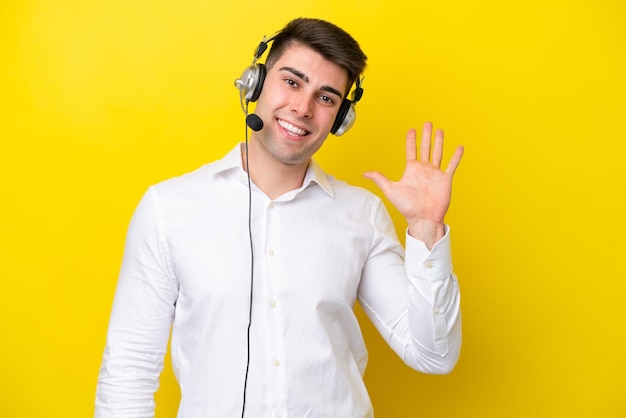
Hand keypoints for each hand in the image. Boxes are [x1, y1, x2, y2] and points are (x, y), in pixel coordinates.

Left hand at [364, 122, 463, 248]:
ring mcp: (435, 173)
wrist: (423, 218)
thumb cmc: (407, 207)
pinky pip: (452, 165)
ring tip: (440, 130)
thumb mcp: (391, 190)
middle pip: (425, 147)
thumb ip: (380, 179)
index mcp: (412, 170)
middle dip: (426, 135)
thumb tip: (365, 173)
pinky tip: (459, 147)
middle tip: (427, 123)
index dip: (411, 140)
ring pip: (438, 153)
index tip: (411, 129)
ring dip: (439, 141)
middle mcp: (424, 169)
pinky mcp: (445, 179)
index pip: (411, 150)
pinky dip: (456, 156)